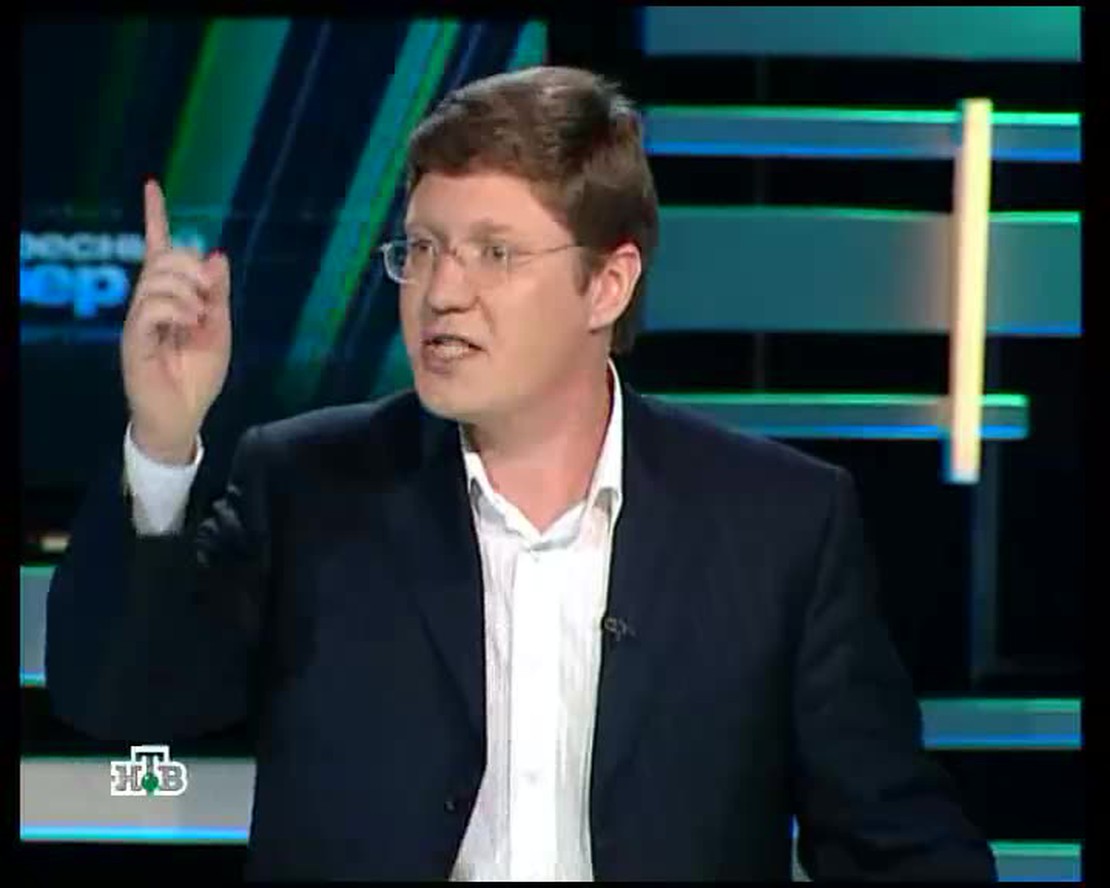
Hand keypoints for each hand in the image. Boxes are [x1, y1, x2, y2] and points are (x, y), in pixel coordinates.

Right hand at [120, 180, 231, 463]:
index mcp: (170, 297)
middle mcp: (149, 303)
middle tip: (209, 294)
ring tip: (200, 316)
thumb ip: (219, 294)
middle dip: (191, 266)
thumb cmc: (198, 374)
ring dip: (187, 291)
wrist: (185, 415)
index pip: (158, 248)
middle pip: (163, 260)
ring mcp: (139, 321)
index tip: (152, 185)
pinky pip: (149, 309)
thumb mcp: (220, 329)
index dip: (155, 217)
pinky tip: (190, 323)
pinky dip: (175, 309)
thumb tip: (217, 255)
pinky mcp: (133, 341)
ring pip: (156, 280)